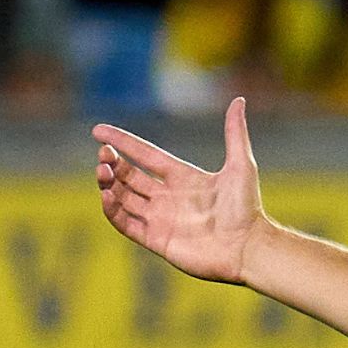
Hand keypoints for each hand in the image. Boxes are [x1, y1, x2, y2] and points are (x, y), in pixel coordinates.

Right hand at [94, 96, 267, 284]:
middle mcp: (168, 197)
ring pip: (124, 198)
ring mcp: (161, 219)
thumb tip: (239, 99)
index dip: (123, 142)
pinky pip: (126, 224)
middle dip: (112, 163)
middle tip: (102, 154)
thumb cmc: (247, 209)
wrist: (248, 248)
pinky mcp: (156, 240)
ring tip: (101, 171)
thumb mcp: (241, 166)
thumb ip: (235, 133)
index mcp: (183, 177)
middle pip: (130, 176)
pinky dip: (112, 211)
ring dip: (109, 184)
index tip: (98, 131)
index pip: (145, 155)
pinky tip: (106, 196)